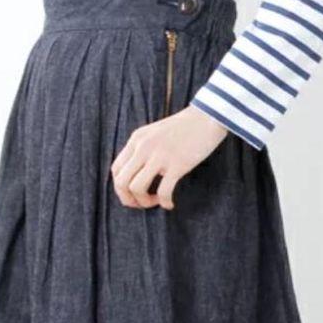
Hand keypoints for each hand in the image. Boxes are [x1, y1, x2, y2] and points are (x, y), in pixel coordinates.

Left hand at [110, 105, 227, 210]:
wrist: (206, 117)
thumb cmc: (183, 128)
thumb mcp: (154, 134)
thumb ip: (143, 149)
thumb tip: (137, 173)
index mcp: (137, 140)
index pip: (116, 170)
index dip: (120, 188)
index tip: (133, 195)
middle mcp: (144, 147)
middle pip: (122, 182)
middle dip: (129, 199)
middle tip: (142, 203)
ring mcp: (160, 155)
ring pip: (137, 188)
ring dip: (144, 202)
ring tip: (156, 202)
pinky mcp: (177, 164)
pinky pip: (163, 191)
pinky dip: (165, 203)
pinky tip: (170, 204)